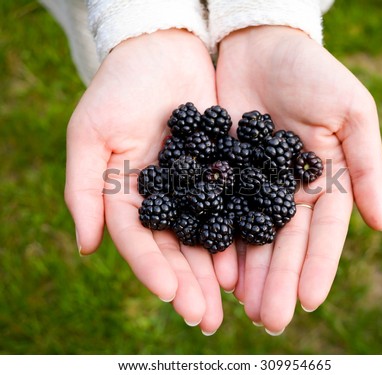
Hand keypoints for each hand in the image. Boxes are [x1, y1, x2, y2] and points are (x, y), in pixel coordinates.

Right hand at [65, 30, 236, 333]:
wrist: (162, 52)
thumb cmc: (119, 89)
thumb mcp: (91, 135)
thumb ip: (85, 190)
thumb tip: (85, 247)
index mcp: (129, 198)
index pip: (140, 241)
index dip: (152, 269)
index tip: (170, 295)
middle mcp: (164, 200)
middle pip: (176, 248)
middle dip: (190, 283)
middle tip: (205, 318)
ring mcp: (195, 189)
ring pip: (208, 236)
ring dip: (218, 270)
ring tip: (234, 301)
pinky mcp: (225, 172)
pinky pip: (235, 205)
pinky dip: (242, 231)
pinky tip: (253, 257)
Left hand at [216, 26, 381, 332]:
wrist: (260, 44)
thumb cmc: (312, 73)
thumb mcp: (352, 112)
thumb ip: (365, 166)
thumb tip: (380, 223)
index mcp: (321, 180)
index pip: (321, 232)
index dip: (315, 266)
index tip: (307, 300)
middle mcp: (286, 190)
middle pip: (282, 242)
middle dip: (276, 280)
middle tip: (267, 319)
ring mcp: (252, 184)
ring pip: (250, 235)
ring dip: (247, 271)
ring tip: (239, 305)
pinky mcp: (221, 172)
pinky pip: (218, 211)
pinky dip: (217, 239)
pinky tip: (213, 267)